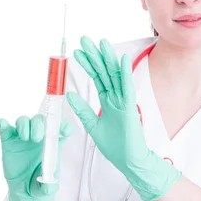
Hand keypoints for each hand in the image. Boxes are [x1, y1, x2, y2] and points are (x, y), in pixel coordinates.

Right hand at [0, 114, 72, 200]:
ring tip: (25, 138)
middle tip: (37, 139)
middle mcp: (39, 137)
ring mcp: (23, 137)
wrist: (24, 191)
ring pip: (24, 120)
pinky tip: (3, 125)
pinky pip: (5, 128)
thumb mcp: (47, 188)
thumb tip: (47, 186)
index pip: (61, 128)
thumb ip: (49, 186)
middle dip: (39, 125)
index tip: (64, 131)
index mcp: (53, 144)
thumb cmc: (40, 185)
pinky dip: (3, 124)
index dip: (64, 126)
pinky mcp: (9, 141)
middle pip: (40, 120)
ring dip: (24, 125)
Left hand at [65, 36, 180, 200]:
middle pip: (104, 72)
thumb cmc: (115, 145)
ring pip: (114, 75)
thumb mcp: (92, 126)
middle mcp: (116, 98)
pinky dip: (125, 73)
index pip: (96, 78)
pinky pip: (127, 88)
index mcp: (108, 101)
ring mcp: (124, 101)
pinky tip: (122, 60)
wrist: (128, 160)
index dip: (87, 64)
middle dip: (95, 56)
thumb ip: (83, 110)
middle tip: (85, 40)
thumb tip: (70, 95)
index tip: (78, 53)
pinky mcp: (130, 108)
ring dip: (107, 58)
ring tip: (100, 43)